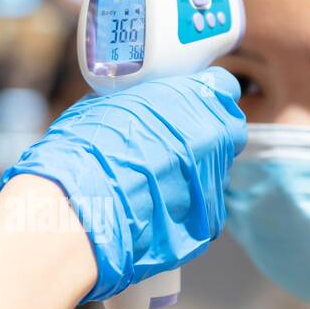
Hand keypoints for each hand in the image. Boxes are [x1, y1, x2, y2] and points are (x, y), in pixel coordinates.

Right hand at [0, 67, 245, 301]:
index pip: (223, 87)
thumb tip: (139, 102)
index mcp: (196, 99)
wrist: (81, 204)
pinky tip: (152, 208)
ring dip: (192, 173)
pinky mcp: (207, 221)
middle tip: (174, 142)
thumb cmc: (87, 149)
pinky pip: (202, 209)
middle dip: (208, 135)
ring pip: (214, 172)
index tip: (191, 103)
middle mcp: (216, 138)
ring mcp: (215, 182)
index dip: (205, 95)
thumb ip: (143, 100)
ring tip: (152, 181)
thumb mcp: (111, 102)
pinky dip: (182, 207)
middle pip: (228, 131)